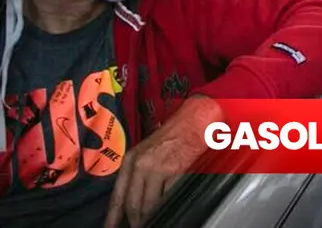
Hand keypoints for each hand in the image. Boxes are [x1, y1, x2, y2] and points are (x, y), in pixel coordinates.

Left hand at [105, 97, 222, 227]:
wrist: (195, 119)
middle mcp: (140, 165)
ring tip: (152, 222)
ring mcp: (157, 168)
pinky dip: (166, 206)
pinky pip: (167, 197)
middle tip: (137, 227)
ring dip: (150, 216)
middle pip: (132, 204)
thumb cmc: (176, 133)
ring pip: (149, 204)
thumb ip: (140, 172)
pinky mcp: (175, 170)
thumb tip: (138, 197)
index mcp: (131, 160)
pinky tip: (167, 210)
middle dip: (135, 220)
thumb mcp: (149, 151)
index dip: (113, 217)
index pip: (117, 196)